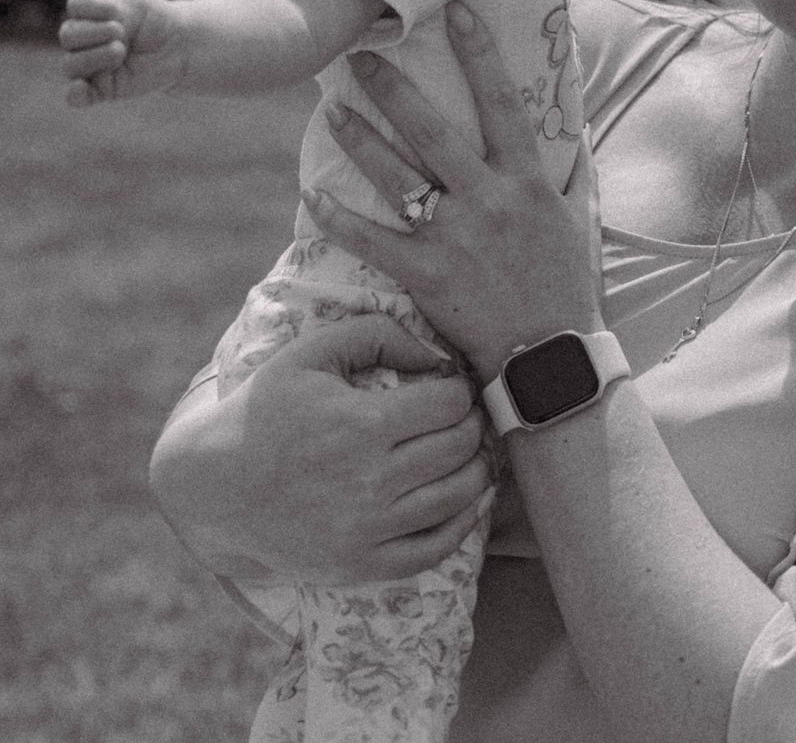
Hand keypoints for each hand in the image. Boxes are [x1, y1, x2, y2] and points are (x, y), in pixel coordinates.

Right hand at [59, 0, 188, 105]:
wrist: (177, 47)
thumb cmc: (155, 22)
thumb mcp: (137, 5)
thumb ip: (109, 9)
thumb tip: (89, 26)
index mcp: (92, 12)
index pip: (77, 4)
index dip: (92, 6)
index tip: (115, 10)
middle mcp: (84, 39)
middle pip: (68, 35)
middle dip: (93, 33)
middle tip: (121, 33)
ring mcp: (90, 64)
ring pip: (70, 64)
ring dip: (93, 57)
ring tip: (120, 52)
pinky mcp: (100, 89)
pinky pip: (76, 97)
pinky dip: (75, 94)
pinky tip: (80, 87)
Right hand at [150, 314, 493, 585]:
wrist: (212, 488)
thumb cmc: (266, 409)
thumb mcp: (313, 353)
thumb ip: (378, 335)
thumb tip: (438, 356)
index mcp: (361, 425)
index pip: (450, 403)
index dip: (460, 390)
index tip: (451, 387)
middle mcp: (369, 482)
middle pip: (459, 447)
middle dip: (472, 424)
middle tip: (464, 416)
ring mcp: (366, 530)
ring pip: (457, 497)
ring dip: (477, 468)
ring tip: (469, 451)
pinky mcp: (360, 566)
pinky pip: (433, 550)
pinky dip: (461, 523)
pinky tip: (465, 500)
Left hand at [304, 3, 602, 384]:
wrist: (549, 354)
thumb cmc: (563, 282)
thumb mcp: (572, 216)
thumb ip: (559, 170)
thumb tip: (561, 128)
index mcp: (527, 180)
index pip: (502, 101)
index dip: (479, 53)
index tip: (455, 11)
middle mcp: (489, 200)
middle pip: (433, 130)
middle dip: (394, 89)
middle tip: (361, 57)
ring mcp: (455, 237)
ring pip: (397, 176)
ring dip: (360, 140)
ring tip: (331, 109)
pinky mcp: (426, 274)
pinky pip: (372, 239)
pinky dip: (340, 218)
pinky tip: (313, 194)